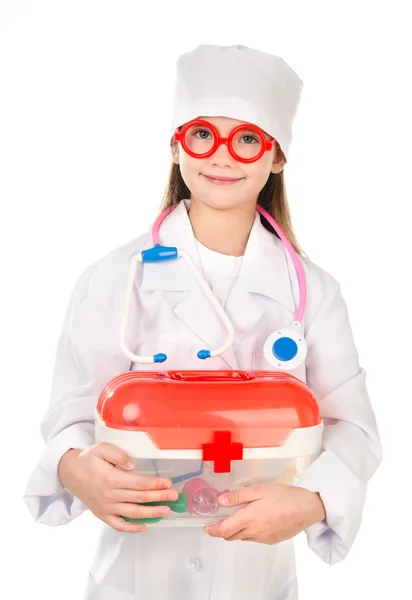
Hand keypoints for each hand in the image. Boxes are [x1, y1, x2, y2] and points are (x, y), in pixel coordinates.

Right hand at [58, 442, 177, 532]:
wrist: (69, 473)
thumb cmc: (88, 459)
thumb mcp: (102, 448)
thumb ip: (119, 455)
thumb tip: (132, 465)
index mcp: (111, 478)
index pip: (138, 483)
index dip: (155, 484)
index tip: (168, 484)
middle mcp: (109, 495)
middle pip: (139, 498)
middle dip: (159, 497)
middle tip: (174, 497)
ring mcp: (106, 507)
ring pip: (133, 513)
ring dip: (151, 513)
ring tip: (165, 511)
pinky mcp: (102, 515)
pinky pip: (118, 525)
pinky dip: (132, 528)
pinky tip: (145, 526)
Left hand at [204, 483, 325, 543]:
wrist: (306, 508)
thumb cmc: (284, 496)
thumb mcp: (258, 490)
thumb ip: (238, 496)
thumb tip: (220, 500)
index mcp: (248, 518)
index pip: (224, 530)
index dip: (212, 530)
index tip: (207, 526)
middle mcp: (254, 532)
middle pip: (231, 536)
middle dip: (222, 530)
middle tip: (219, 520)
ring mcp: (263, 538)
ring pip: (242, 537)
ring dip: (236, 531)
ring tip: (238, 517)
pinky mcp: (271, 540)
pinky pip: (254, 538)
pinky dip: (249, 532)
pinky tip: (255, 520)